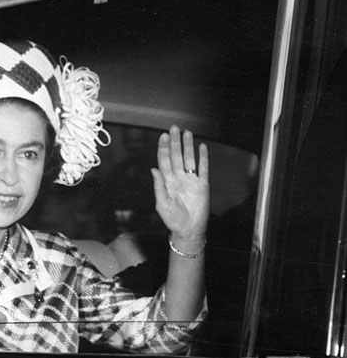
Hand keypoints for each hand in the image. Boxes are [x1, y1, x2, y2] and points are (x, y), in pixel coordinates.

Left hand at [151, 125, 208, 243]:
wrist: (189, 230)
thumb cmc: (172, 219)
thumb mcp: (162, 204)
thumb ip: (158, 186)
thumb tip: (153, 169)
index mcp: (167, 181)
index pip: (164, 160)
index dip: (163, 148)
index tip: (163, 136)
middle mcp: (178, 177)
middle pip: (176, 156)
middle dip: (175, 142)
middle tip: (174, 128)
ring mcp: (191, 180)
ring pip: (189, 159)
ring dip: (188, 146)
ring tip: (187, 133)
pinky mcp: (203, 185)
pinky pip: (203, 168)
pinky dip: (203, 157)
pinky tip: (202, 147)